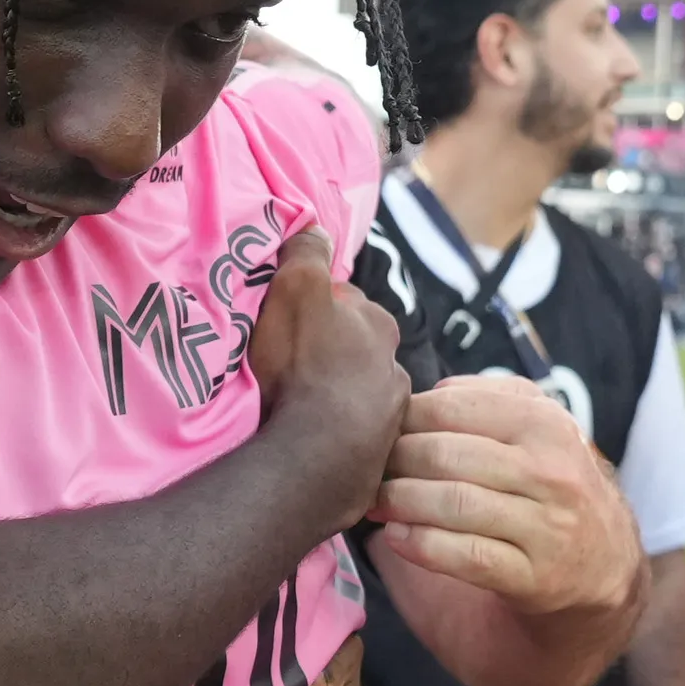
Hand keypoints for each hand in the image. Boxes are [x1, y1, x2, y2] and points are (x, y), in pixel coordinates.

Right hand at [245, 231, 405, 532]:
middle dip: (331, 355)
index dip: (317, 309)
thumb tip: (317, 227)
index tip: (290, 322)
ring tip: (299, 408)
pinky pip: (351, 437)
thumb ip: (306, 253)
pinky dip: (334, 435)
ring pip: (357, 395)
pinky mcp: (376, 458)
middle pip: (356, 351)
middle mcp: (394, 368)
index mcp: (378, 326)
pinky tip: (311, 441)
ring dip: (334, 397)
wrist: (317, 454)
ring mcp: (389, 417)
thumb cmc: (306, 365)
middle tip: (292, 366)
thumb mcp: (297, 289)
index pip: (348, 305)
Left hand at [370, 377, 642, 616]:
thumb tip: (433, 391)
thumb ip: (492, 397)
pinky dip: (420, 545)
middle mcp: (551, 472)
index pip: (454, 409)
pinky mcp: (533, 576)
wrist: (604, 562)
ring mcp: (545, 527)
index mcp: (545, 425)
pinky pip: (465, 556)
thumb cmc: (554, 483)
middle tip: (369, 469)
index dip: (405, 418)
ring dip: (399, 502)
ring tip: (374, 501)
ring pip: (452, 504)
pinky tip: (395, 538)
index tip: (380, 429)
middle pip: (446, 456)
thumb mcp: (541, 428)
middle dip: (395, 461)